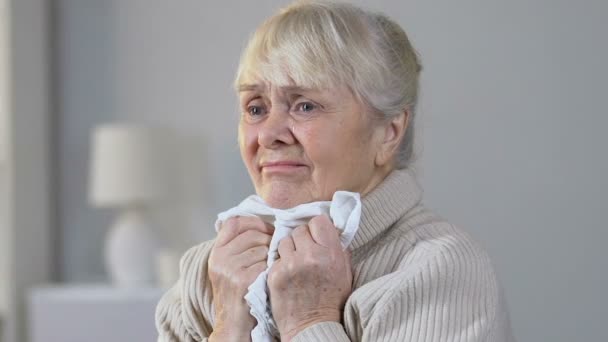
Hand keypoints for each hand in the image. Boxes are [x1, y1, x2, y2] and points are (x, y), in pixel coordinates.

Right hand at [208, 216, 273, 340]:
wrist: (233, 325)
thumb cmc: (237, 295)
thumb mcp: (228, 268)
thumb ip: (237, 247)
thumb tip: (260, 225)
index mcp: (216, 253)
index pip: (234, 222)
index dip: (254, 222)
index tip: (267, 229)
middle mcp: (220, 259)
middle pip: (252, 234)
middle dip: (269, 239)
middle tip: (276, 249)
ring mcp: (230, 269)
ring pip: (262, 248)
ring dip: (272, 255)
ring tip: (271, 266)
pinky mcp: (243, 280)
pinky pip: (267, 263)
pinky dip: (272, 268)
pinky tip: (270, 276)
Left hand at [267, 214, 352, 340]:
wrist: (312, 326)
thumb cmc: (331, 299)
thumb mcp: (344, 271)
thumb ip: (337, 248)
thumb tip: (329, 229)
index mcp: (330, 252)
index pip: (318, 221)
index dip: (316, 228)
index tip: (316, 236)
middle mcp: (310, 255)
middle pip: (299, 229)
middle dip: (302, 239)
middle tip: (304, 252)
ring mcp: (290, 264)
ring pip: (284, 241)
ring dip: (289, 249)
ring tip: (295, 263)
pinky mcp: (275, 274)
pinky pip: (275, 257)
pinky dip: (280, 263)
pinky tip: (287, 274)